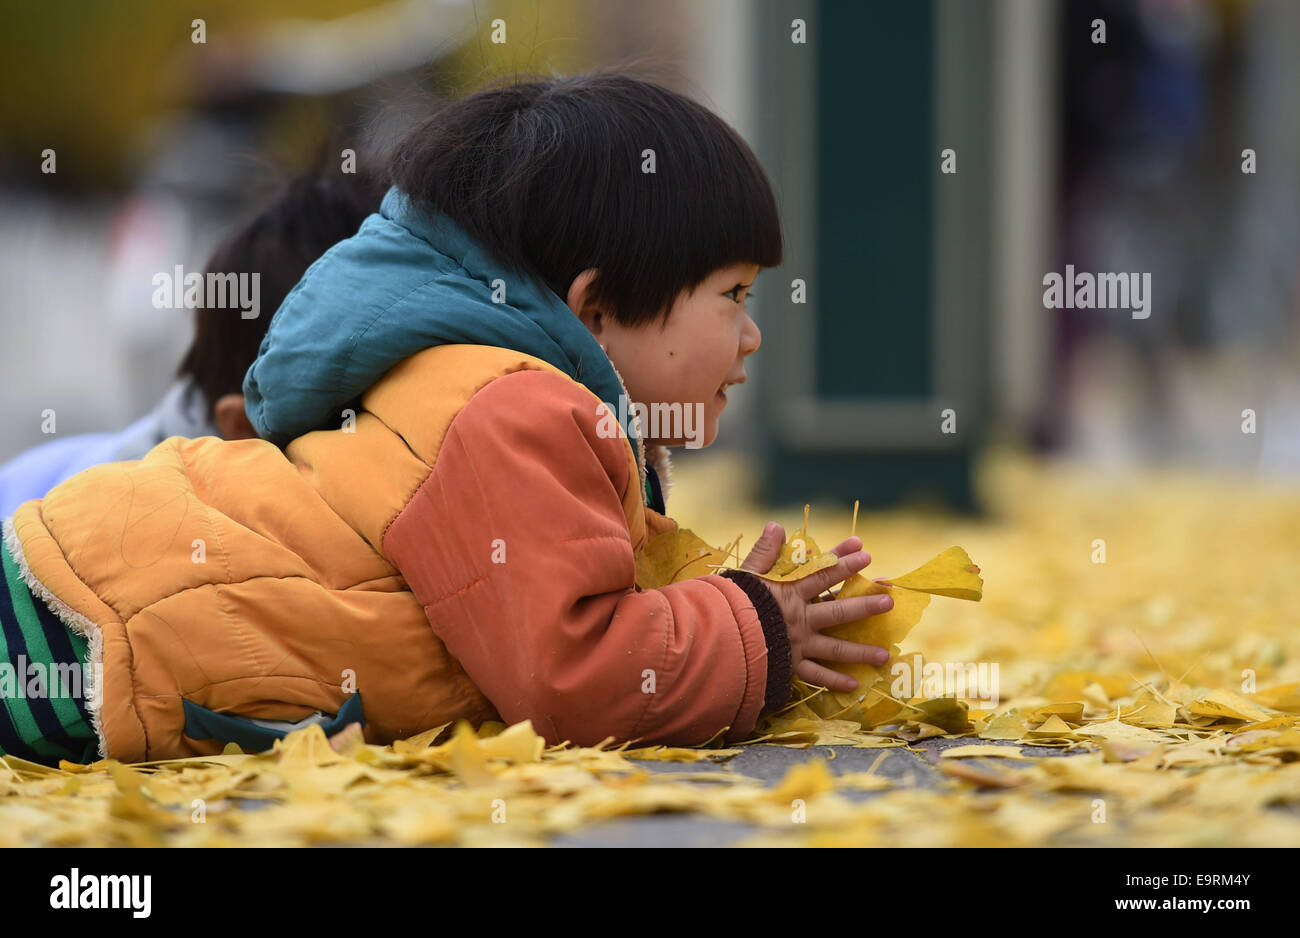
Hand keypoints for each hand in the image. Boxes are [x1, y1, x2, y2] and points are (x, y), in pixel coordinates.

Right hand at [739, 522, 893, 692]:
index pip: (822, 573)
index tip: (864, 550)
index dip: (843, 560)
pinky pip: (815, 675)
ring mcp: (797, 643)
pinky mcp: (789, 665)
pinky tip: (854, 685)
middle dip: (865, 603)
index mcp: (788, 592)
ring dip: (860, 651)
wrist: (717, 637)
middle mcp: (799, 618)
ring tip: (884, 653)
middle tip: (889, 599)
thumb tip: (776, 525)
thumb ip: (763, 551)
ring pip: (834, 647)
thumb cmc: (727, 602)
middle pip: (838, 610)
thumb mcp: (744, 573)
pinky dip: (834, 682)